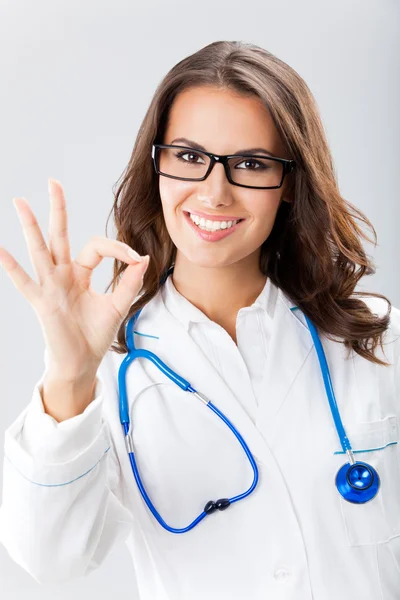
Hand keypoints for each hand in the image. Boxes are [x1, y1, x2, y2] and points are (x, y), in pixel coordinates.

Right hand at [0, 178, 149, 380]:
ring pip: (40, 250)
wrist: (82, 361)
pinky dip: (11, 267)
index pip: (96, 247)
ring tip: (21, 202)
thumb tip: (142, 257)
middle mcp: (63, 275)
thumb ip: (130, 282)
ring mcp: (50, 287)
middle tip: (54, 182)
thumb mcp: (118, 305)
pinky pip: (24, 282)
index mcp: (81, 274)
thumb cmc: (95, 334)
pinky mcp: (42, 302)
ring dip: (31, 227)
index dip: (117, 248)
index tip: (134, 257)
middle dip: (58, 210)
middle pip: (59, 236)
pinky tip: (0, 250)